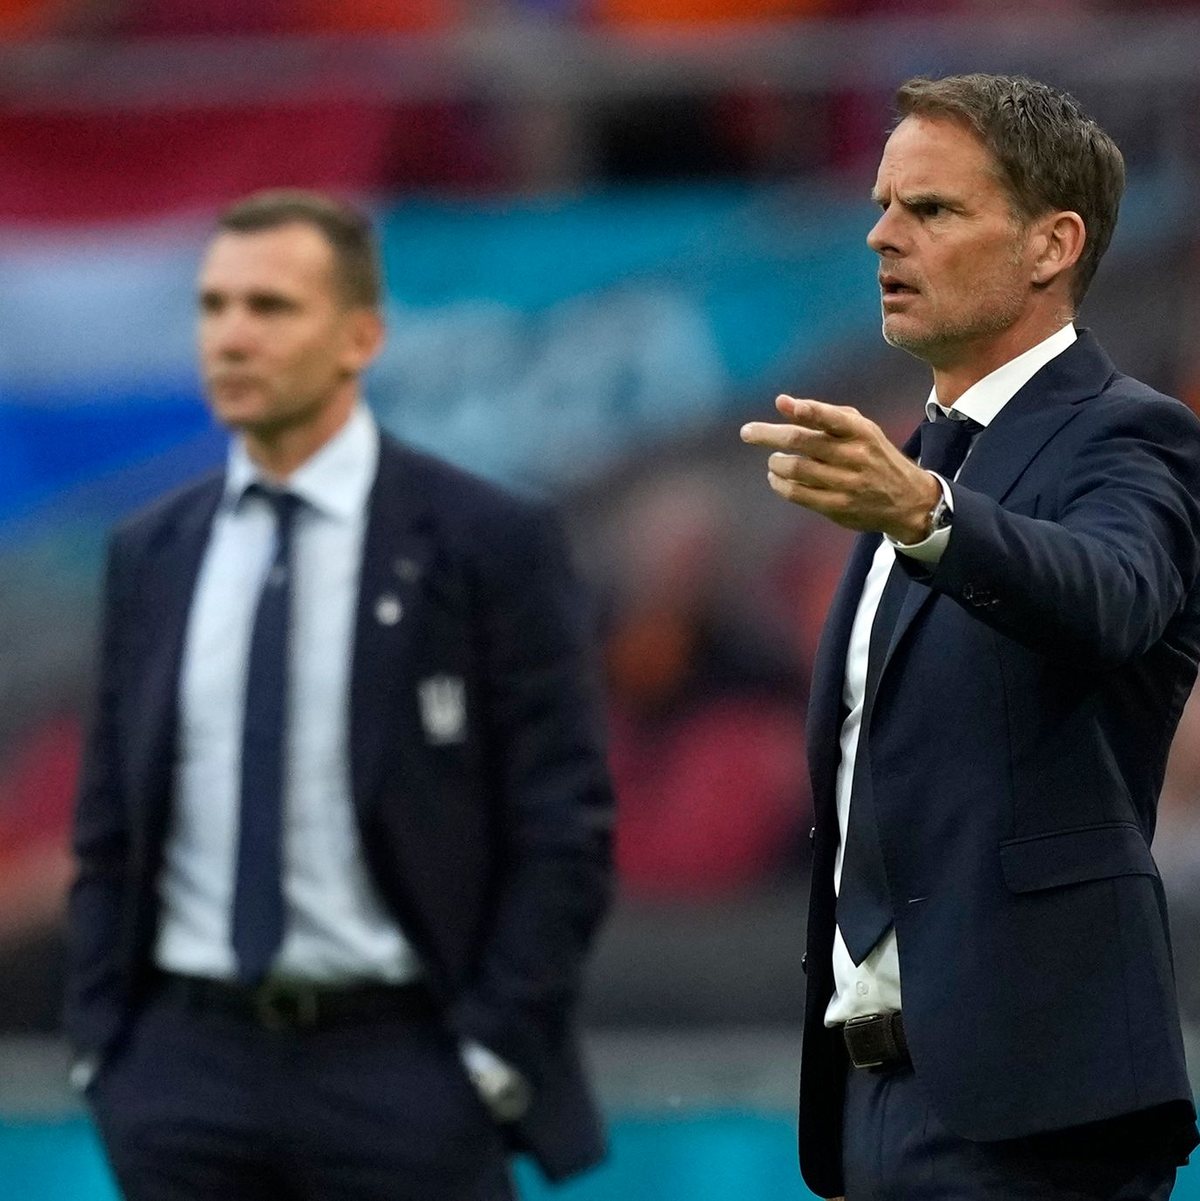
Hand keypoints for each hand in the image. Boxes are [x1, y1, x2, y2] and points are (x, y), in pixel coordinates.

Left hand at [741, 396, 938, 542]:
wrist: (907, 500)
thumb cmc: (872, 455)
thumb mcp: (862, 430)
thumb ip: (826, 415)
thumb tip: (783, 403)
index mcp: (860, 431)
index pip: (830, 417)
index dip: (804, 409)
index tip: (781, 403)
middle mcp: (854, 455)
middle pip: (802, 441)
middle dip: (768, 435)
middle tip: (747, 432)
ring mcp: (846, 483)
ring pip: (795, 469)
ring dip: (775, 462)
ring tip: (773, 460)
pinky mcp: (837, 506)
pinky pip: (797, 493)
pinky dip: (779, 484)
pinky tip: (776, 477)